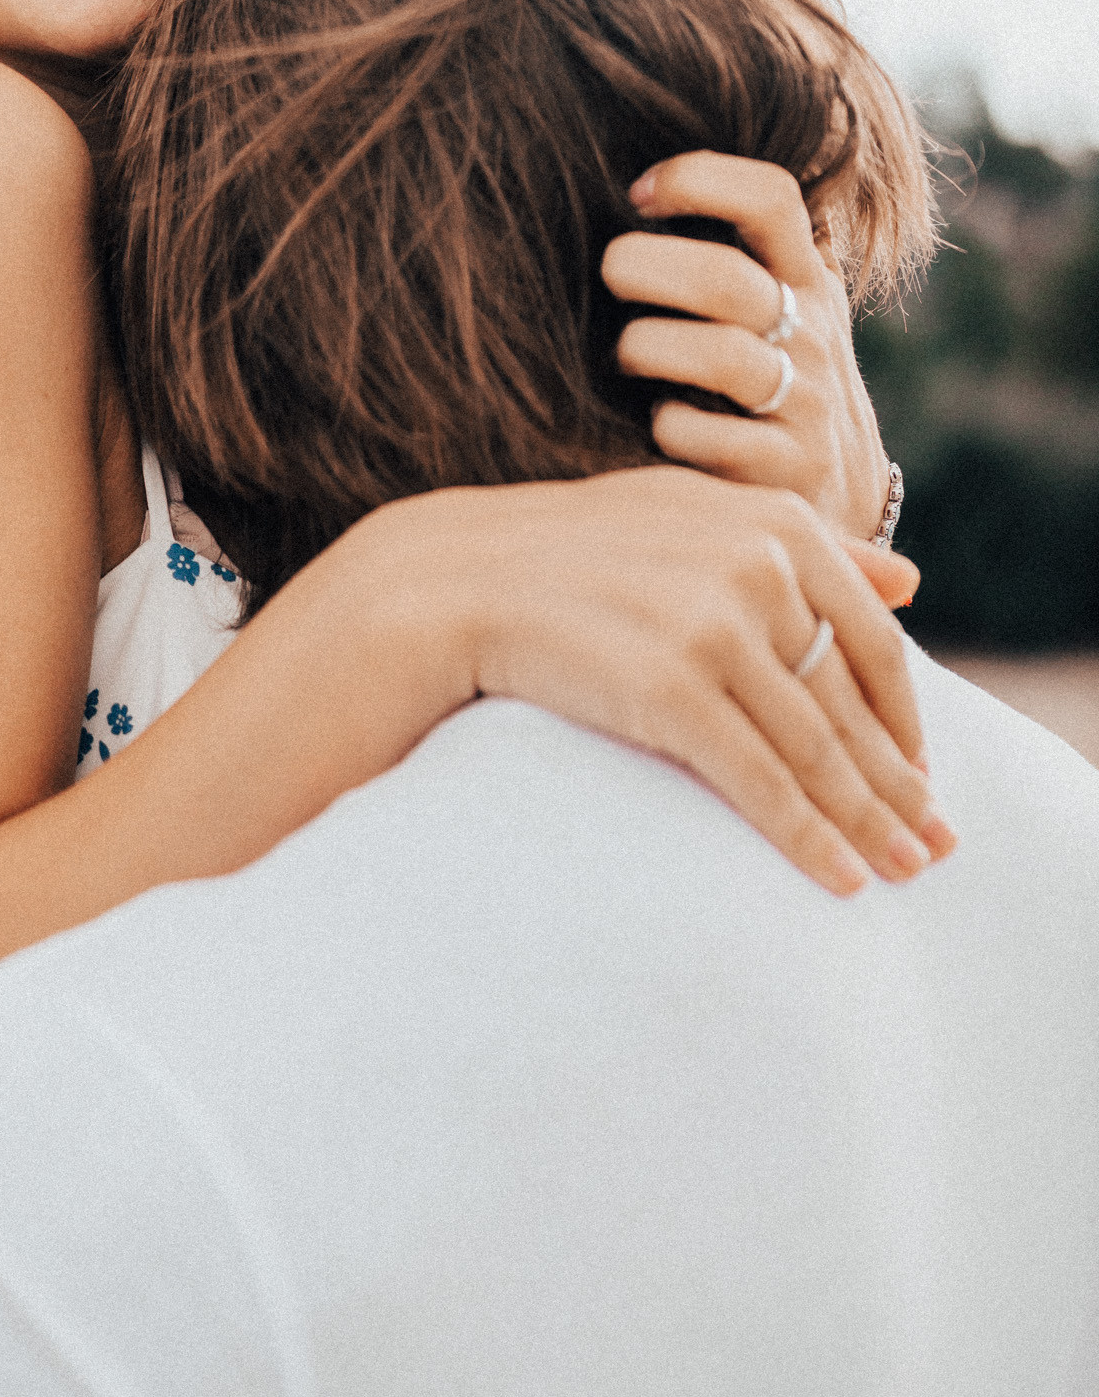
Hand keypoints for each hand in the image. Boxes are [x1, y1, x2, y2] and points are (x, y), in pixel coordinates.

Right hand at [426, 463, 954, 897]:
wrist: (460, 581)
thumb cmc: (577, 555)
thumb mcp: (693, 519)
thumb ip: (801, 544)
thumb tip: (911, 580)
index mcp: (777, 526)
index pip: (871, 641)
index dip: (904, 717)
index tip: (919, 772)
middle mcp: (761, 569)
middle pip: (853, 702)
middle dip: (899, 784)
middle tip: (935, 843)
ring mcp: (717, 628)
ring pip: (818, 748)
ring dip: (869, 821)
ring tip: (904, 870)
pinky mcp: (673, 689)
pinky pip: (761, 779)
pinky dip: (808, 835)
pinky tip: (841, 876)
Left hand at [603, 151, 893, 543]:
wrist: (842, 497)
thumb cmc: (777, 380)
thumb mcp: (785, 305)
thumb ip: (742, 249)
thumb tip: (639, 176)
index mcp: (806, 277)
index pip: (771, 198)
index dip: (698, 179)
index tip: (638, 195)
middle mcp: (815, 333)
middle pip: (724, 279)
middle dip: (643, 268)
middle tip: (608, 276)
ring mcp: (807, 405)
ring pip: (720, 357)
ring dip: (646, 349)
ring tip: (625, 355)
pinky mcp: (786, 472)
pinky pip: (709, 438)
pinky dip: (668, 426)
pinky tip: (658, 423)